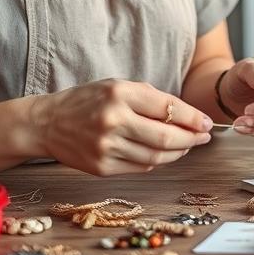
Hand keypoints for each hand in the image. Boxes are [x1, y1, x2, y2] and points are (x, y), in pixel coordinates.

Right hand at [30, 79, 213, 176]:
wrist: (46, 123)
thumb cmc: (88, 101)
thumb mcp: (119, 87)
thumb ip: (152, 99)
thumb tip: (190, 117)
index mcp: (120, 95)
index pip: (168, 109)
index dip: (193, 118)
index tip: (207, 123)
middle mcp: (113, 121)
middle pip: (166, 137)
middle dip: (192, 138)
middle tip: (204, 137)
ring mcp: (106, 147)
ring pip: (156, 156)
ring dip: (179, 152)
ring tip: (188, 145)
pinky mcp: (101, 168)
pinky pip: (141, 167)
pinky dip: (158, 161)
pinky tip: (165, 153)